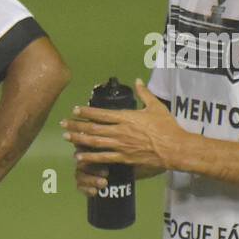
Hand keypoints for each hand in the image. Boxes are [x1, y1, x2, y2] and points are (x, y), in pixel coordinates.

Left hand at [60, 79, 184, 176]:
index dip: (86, 112)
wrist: (175, 148)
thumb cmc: (167, 127)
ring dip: (78, 139)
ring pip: (94, 142)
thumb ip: (145, 93)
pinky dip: (89, 157)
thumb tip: (138, 80)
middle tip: (63, 124)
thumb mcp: (156, 106)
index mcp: (127, 117)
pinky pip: (103, 158)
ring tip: (66, 137)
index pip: (101, 113)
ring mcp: (120, 145)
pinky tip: (78, 157)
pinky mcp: (123, 158)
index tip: (75, 110)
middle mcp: (120, 131)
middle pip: (93, 128)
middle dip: (76, 125)